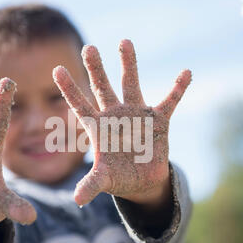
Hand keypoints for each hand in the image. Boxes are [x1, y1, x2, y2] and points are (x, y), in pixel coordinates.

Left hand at [53, 39, 191, 206]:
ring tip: (124, 41)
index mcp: (98, 128)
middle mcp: (115, 115)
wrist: (142, 180)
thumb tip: (77, 200)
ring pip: (131, 84)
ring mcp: (136, 114)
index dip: (69, 89)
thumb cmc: (118, 177)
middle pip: (102, 88)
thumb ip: (92, 184)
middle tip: (88, 48)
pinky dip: (177, 89)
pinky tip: (186, 73)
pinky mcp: (158, 120)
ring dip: (128, 64)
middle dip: (95, 69)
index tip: (56, 70)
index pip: (80, 105)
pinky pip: (169, 101)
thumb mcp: (104, 180)